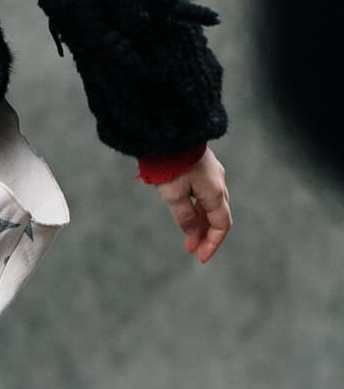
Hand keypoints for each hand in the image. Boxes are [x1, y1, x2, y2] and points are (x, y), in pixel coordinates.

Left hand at [151, 146, 230, 263]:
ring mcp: (211, 173)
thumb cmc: (169, 162)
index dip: (212, 243)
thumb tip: (193, 234)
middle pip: (217, 215)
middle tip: (192, 249)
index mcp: (215, 191)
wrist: (167, 130)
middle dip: (206, 235)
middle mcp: (218, 182)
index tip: (200, 257)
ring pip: (210, 204)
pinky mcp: (201, 166)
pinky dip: (197, 208)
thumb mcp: (173, 195)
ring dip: (200, 222)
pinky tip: (187, 213)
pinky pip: (204, 193)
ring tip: (187, 236)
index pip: (221, 225)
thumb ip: (185, 217)